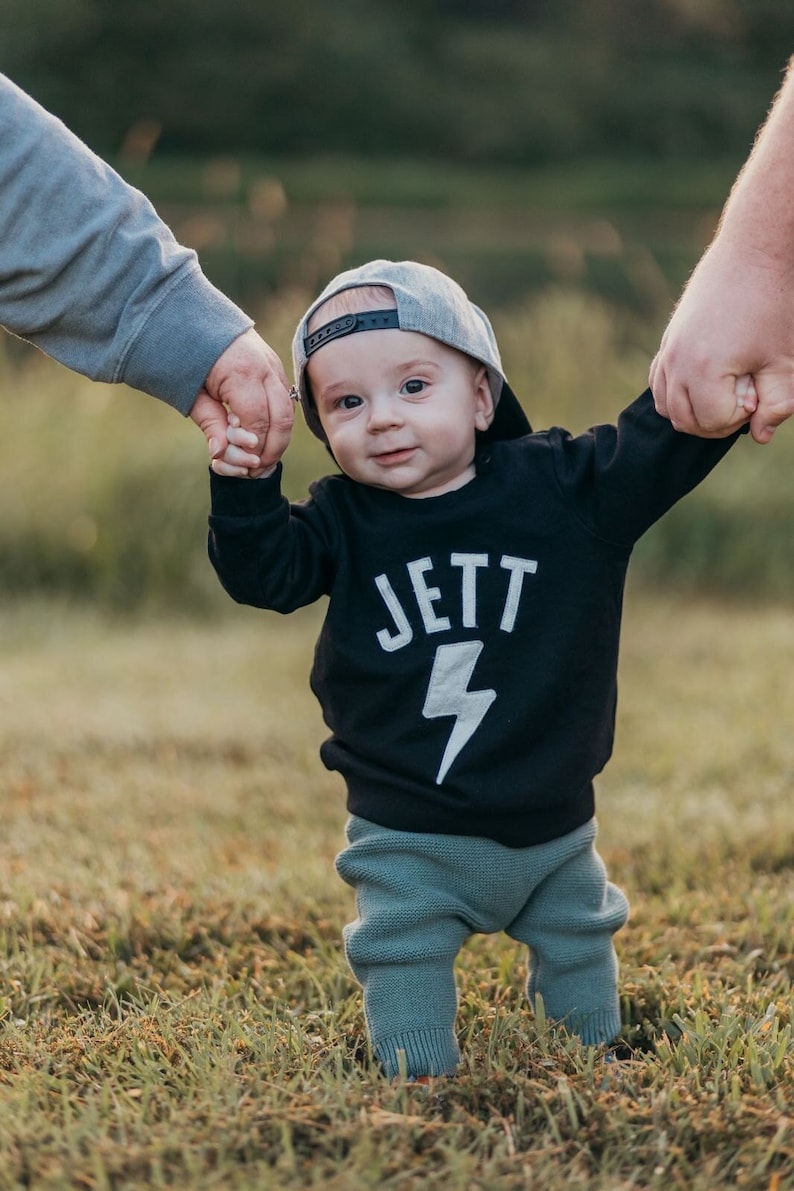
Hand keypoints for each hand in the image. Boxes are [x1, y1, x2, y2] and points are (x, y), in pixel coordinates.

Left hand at [189, 327, 293, 466]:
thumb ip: (209, 422)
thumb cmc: (182, 353)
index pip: (258, 420)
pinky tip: (257, 436)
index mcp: (242, 372)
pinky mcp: (274, 367)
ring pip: (288, 412)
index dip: (252, 447)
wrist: (187, 313)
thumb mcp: (189, 391)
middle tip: (253, 471)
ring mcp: (273, 365)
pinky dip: (274, 422)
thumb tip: (220, 453)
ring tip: (256, 459)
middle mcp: (264, 367)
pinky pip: (283, 401)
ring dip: (276, 440)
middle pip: (282, 419)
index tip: (241, 465)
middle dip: (271, 450)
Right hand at [650, 239, 793, 443]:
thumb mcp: (785, 360)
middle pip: (684, 420)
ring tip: (727, 389)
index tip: (759, 390)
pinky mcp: (668, 339)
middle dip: (716, 420)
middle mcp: (677, 362)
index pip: (712, 422)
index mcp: (705, 369)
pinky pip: (660, 383)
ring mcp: (668, 349)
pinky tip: (708, 379)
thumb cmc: (776, 302)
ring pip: (666, 406)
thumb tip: (760, 434)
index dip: (740, 416)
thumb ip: (777, 404)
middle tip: (746, 395)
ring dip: (695, 409)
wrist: (755, 250)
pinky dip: (678, 392)